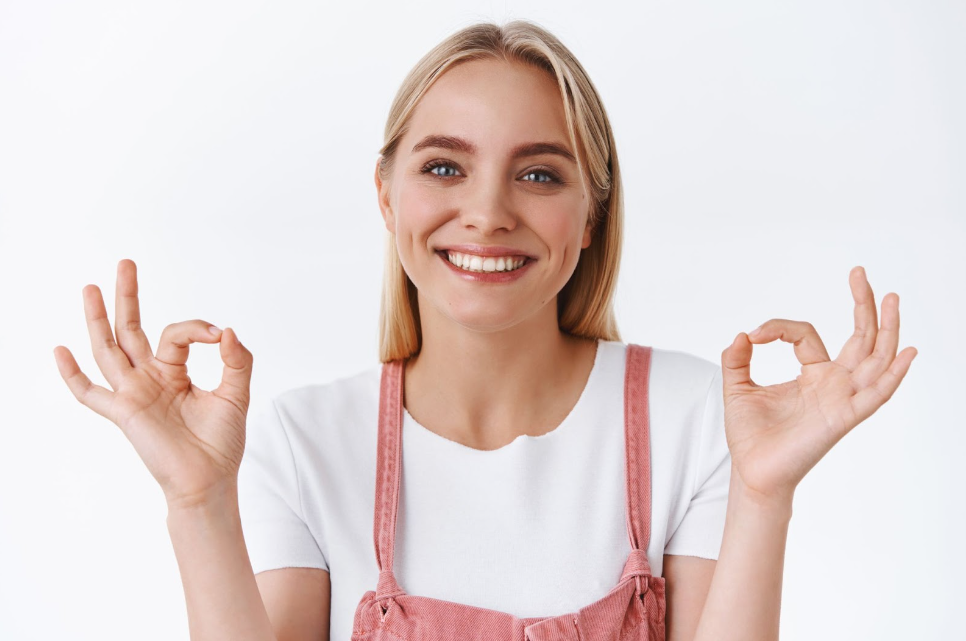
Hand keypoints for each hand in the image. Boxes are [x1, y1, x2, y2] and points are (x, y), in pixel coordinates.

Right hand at [53, 259, 253, 509]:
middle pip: (131, 330)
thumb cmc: (221, 442)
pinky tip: (60, 350)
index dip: (197, 327)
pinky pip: (91, 394)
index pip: (176, 334)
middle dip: (128, 297)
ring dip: (99, 320)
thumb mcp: (236, 394)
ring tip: (91, 288)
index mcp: (174, 371)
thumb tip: (227, 331)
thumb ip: (237, 361)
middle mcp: (149, 378)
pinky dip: (73, 375)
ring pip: (109, 350)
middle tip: (126, 263)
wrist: (210, 480)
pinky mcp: (124, 413)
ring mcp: (133, 394)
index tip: (219, 335)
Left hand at [720, 266, 916, 506]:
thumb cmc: (750, 435)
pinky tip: (907, 352)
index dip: (779, 327)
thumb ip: (736, 360)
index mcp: (812, 375)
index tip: (754, 335)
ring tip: (891, 297)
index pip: (806, 335)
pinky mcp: (844, 417)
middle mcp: (833, 384)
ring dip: (886, 329)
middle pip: (860, 338)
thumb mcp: (736, 388)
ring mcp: (842, 399)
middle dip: (863, 305)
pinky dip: (893, 374)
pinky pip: (876, 394)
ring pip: (875, 358)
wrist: (751, 471)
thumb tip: (742, 334)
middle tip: (859, 273)